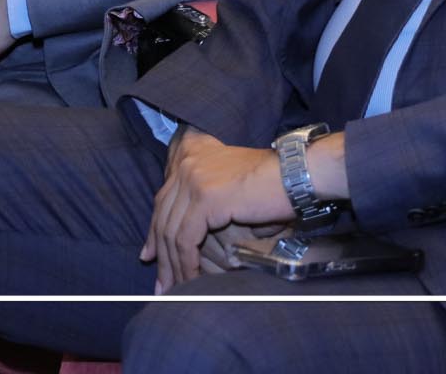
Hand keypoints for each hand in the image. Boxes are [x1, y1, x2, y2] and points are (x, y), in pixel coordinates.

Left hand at [140, 130, 293, 292]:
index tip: (149, 256)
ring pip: (172, 231)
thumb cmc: (272, 185)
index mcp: (193, 156)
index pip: (164, 199)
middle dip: (160, 254)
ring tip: (174, 289)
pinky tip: (190, 279)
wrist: (296, 175)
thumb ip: (204, 200)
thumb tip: (185, 236)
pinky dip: (186, 263)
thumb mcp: (230, 187)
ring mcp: (194, 180)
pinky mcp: (205, 197)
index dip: (154, 231)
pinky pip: (186, 239)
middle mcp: (188, 165)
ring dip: (172, 265)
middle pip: (163, 216)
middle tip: (161, 283)